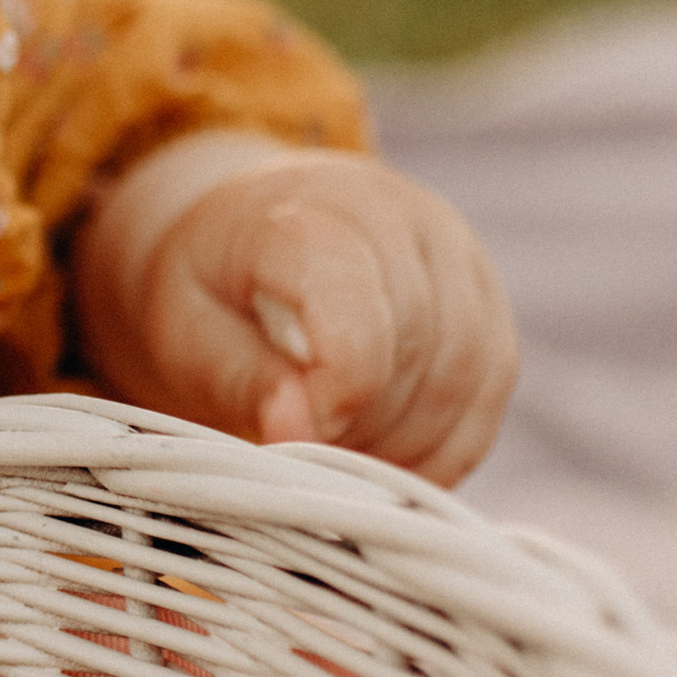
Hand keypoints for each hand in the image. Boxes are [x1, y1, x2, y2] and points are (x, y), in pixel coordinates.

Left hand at [72, 134, 515, 485]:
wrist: (252, 239)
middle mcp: (401, 216)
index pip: (355, 306)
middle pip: (419, 347)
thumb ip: (240, 378)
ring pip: (467, 373)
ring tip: (341, 464)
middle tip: (308, 459)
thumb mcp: (185, 331)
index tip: (295, 438)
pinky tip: (389, 463)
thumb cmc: (213, 289)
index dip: (337, 391)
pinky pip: (491, 389)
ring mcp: (456, 253)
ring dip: (407, 442)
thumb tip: (298, 430)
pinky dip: (445, 445)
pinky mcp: (487, 299)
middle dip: (364, 426)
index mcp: (309, 212)